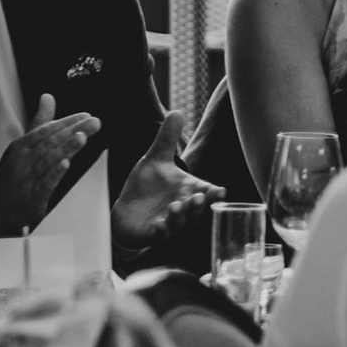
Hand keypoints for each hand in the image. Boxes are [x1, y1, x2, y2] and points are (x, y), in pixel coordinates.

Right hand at [0, 96, 103, 237]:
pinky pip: (43, 184)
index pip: (46, 130)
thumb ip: (40, 123)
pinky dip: (54, 173)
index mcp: (21, 146)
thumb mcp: (24, 146)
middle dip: (72, 131)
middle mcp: (22, 160)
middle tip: (94, 123)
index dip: (66, 122)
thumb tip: (48, 97)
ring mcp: (25, 178)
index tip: (86, 116)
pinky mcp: (31, 197)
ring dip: (66, 148)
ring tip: (82, 138)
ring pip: (47, 160)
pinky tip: (66, 165)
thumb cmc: (14, 174)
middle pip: (50, 143)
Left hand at [110, 109, 211, 245]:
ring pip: (181, 223)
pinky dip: (162, 231)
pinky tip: (159, 225)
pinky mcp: (154, 233)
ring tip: (175, 206)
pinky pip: (162, 235)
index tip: (219, 190)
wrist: (126, 209)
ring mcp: (170, 222)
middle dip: (198, 205)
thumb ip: (167, 138)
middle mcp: (183, 207)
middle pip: (196, 209)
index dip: (214, 193)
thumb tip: (177, 111)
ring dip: (181, 216)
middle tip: (198, 197)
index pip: (207, 192)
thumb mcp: (155, 159)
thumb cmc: (146, 186)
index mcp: (188, 190)